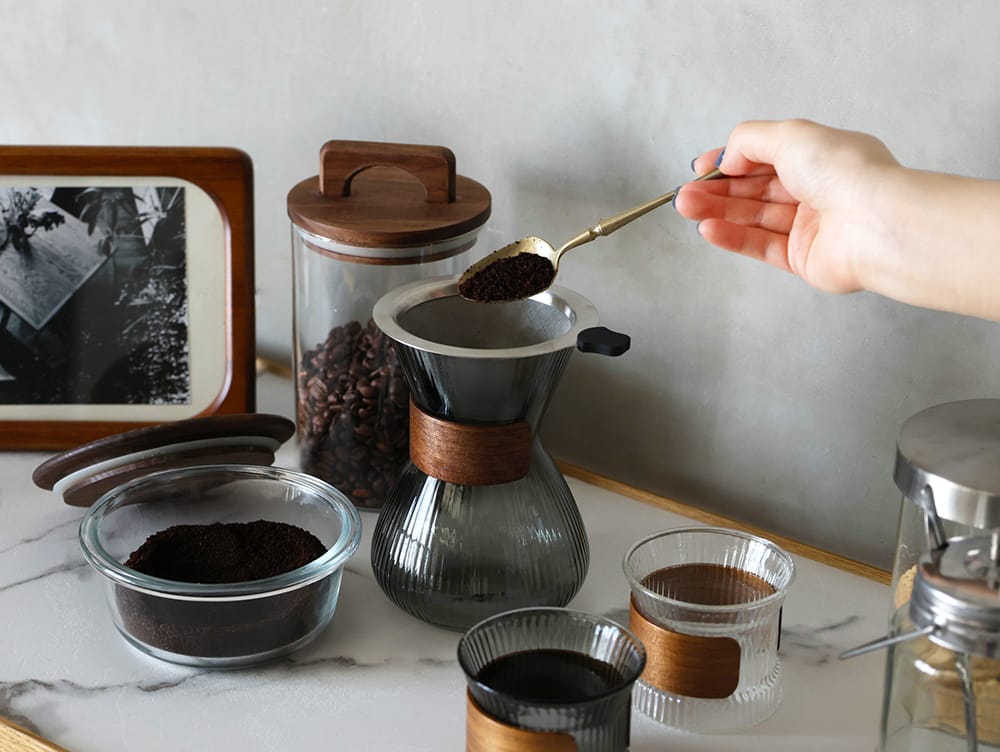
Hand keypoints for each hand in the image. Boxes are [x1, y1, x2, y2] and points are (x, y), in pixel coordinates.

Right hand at [675, 119, 899, 294]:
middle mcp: (817, 190)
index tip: (701, 166)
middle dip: (717, 190)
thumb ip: (750, 140)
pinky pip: (761, 245)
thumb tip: (727, 157)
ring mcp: (810, 226)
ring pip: (753, 217)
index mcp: (820, 156)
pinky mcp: (803, 258)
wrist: (875, 224)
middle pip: (755, 190)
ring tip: (685, 208)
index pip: (766, 158)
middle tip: (685, 194)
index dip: (731, 161)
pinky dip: (733, 237)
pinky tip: (708, 229)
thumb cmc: (844, 173)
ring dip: (717, 212)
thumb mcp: (790, 135)